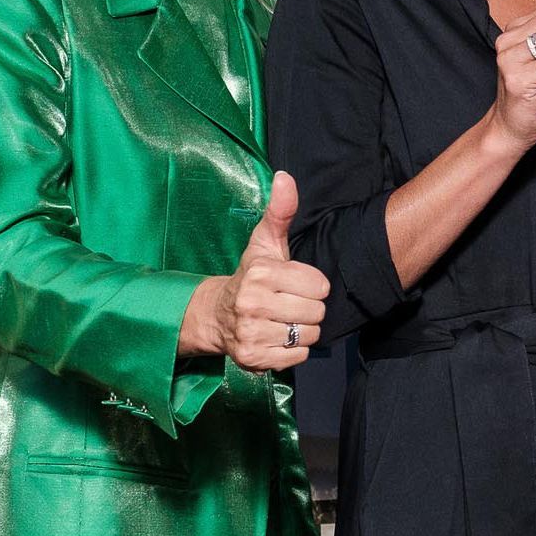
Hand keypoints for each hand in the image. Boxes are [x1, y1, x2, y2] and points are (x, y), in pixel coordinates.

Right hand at [180, 172, 330, 370]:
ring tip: (285, 319)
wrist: (217, 314)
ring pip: (309, 334)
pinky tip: (278, 336)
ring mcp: (251, 333)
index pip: (319, 285)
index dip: (313, 285)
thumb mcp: (265, 242)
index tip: (296, 284)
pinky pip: (298, 356)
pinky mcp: (253, 358)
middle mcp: (253, 303)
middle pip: (317, 312)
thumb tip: (286, 176)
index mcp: (261, 274)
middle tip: (292, 304)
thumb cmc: (252, 275)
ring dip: (304, 329)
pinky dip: (294, 349)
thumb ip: (280, 211)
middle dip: (310, 308)